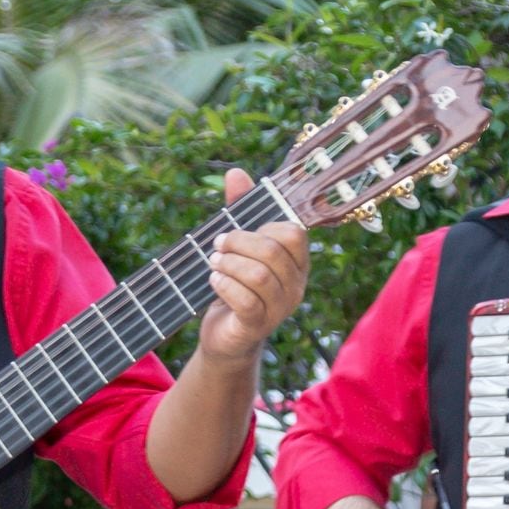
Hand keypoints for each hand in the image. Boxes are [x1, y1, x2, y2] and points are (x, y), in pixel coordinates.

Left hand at [195, 168, 310, 365]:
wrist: (226, 336)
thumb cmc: (235, 285)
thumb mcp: (238, 246)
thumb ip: (240, 210)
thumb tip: (236, 172)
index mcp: (296, 262)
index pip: (293, 233)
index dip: (262, 227)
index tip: (235, 231)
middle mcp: (295, 285)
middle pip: (273, 251)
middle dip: (238, 242)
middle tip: (217, 246)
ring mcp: (280, 308)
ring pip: (259, 276)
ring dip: (228, 264)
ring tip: (213, 264)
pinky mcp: (258, 326)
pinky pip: (246, 301)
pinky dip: (224, 286)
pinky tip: (213, 281)